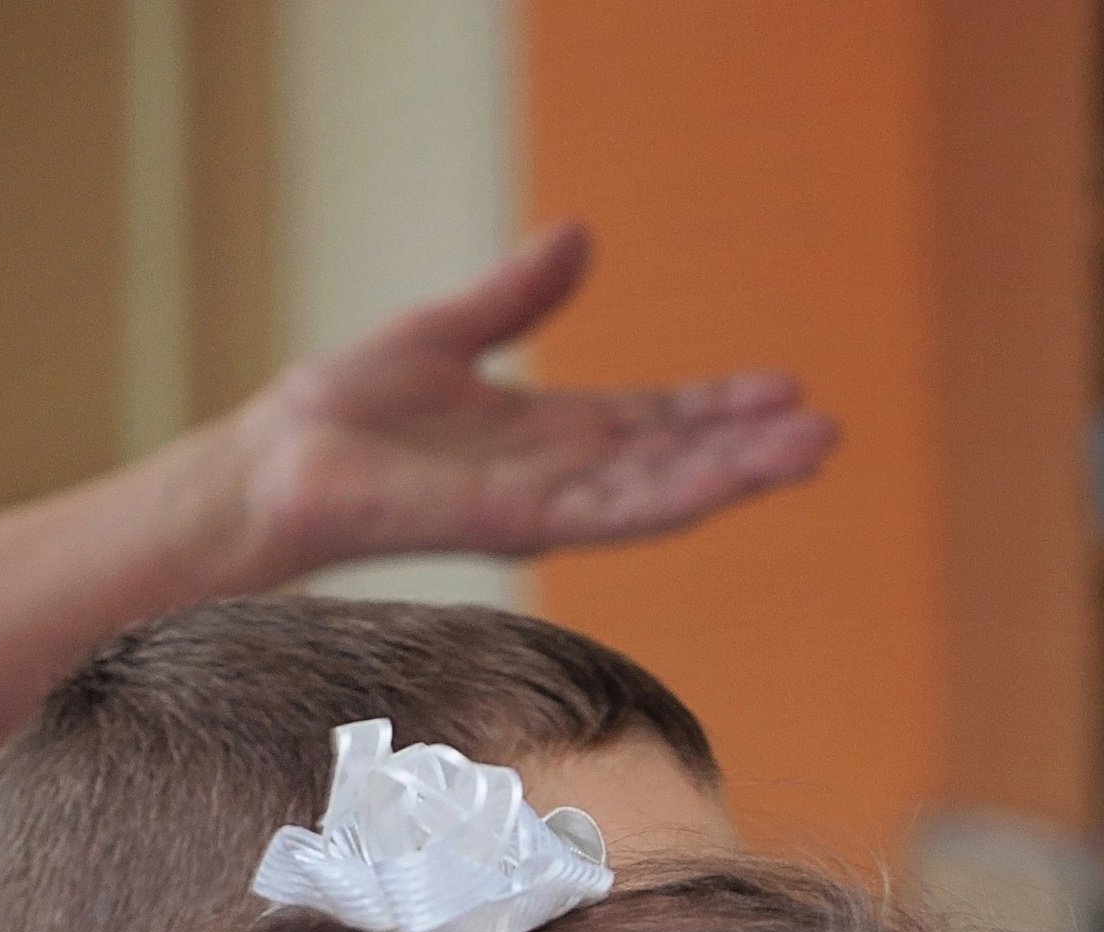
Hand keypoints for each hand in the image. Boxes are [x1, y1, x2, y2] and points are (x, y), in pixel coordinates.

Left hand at [225, 220, 837, 575]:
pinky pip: (602, 512)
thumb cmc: (342, 415)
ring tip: (807, 453)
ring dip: (734, 476)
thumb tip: (581, 236)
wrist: (276, 467)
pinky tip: (719, 484)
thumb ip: (515, 295)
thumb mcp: (444, 334)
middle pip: (673, 460)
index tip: (785, 392)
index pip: (653, 422)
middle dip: (750, 448)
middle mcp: (555, 479)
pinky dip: (665, 497)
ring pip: (657, 492)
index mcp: (546, 436)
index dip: (719, 409)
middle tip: (827, 432)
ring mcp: (538, 507)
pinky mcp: (507, 522)